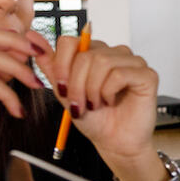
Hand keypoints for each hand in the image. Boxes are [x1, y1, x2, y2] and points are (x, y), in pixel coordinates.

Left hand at [34, 33, 159, 173]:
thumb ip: (51, 65)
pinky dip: (109, 92)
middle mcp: (114, 54)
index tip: (62, 88)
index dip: (61, 65)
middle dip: (77, 84)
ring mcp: (132, 63)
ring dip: (93, 89)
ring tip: (96, 104)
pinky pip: (120, 74)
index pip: (70, 41)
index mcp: (94, 53)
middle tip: (80, 104)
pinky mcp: (147, 75)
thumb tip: (33, 37)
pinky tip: (112, 101)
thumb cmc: (94, 119)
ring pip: (103, 62)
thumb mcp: (65, 93)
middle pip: (86, 54)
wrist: (114, 143)